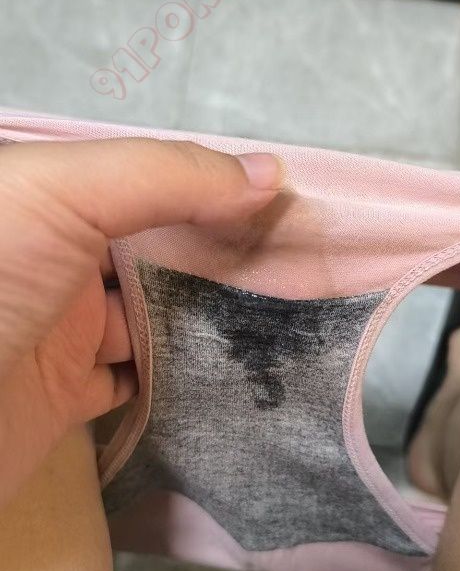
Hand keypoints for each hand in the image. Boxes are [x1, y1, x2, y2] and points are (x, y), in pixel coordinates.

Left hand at [0, 138, 281, 504]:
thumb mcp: (61, 194)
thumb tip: (266, 172)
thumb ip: (164, 175)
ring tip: (286, 317)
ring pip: (152, 318)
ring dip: (209, 320)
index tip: (281, 200)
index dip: (210, 185)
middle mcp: (53, 261)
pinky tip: (230, 371)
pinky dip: (179, 380)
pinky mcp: (66, 398)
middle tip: (303, 263)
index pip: (146, 181)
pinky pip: (136, 385)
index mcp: (47, 199)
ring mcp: (59, 333)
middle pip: (154, 250)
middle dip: (221, 254)